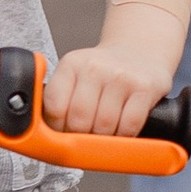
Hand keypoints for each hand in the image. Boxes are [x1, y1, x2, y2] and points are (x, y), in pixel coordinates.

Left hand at [43, 7, 180, 139]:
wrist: (140, 52)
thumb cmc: (103, 73)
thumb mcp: (76, 76)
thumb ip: (60, 100)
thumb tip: (46, 137)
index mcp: (71, 64)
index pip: (54, 106)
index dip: (57, 128)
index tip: (63, 133)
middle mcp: (95, 67)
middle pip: (79, 120)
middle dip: (80, 137)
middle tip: (85, 137)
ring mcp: (121, 77)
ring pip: (104, 126)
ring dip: (103, 139)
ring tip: (103, 133)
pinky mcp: (144, 88)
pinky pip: (129, 126)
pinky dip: (124, 136)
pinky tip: (121, 130)